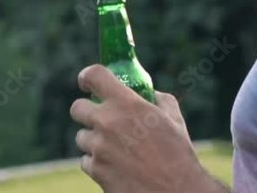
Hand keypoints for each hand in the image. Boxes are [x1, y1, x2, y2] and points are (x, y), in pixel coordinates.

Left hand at [69, 64, 214, 192]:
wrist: (175, 190)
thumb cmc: (178, 153)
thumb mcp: (174, 118)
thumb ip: (159, 100)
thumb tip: (151, 95)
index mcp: (127, 104)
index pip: (94, 76)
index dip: (87, 76)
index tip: (86, 82)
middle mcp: (108, 122)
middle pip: (77, 108)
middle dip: (86, 111)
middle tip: (99, 117)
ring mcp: (99, 148)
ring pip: (81, 137)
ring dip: (94, 139)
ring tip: (115, 147)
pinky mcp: (96, 170)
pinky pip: (86, 161)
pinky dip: (97, 162)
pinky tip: (116, 165)